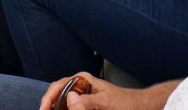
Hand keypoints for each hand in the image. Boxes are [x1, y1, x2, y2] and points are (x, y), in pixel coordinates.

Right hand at [40, 72, 161, 109]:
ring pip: (63, 106)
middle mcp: (79, 87)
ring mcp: (82, 98)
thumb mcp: (106, 103)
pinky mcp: (85, 107)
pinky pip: (71, 109)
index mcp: (82, 80)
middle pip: (57, 97)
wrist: (139, 107)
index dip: (48, 99)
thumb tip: (69, 99)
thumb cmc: (126, 102)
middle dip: (51, 107)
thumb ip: (88, 102)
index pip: (57, 86)